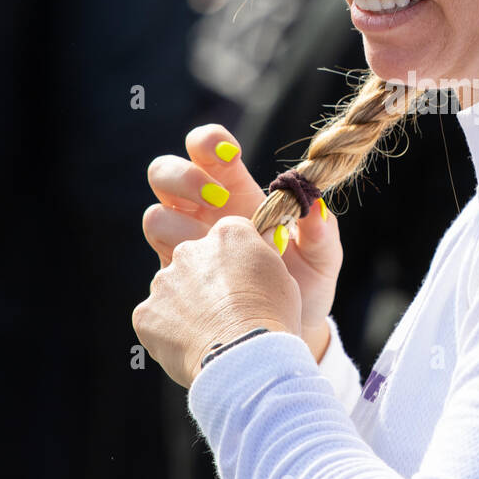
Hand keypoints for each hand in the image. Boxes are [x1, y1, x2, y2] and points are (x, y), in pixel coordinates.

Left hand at [132, 216, 300, 387]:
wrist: (243, 359)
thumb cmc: (272, 318)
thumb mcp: (284, 279)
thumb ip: (264, 258)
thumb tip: (262, 248)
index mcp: (228, 235)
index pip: (228, 237)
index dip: (236, 260)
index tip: (244, 282)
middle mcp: (190, 249)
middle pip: (194, 260)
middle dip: (205, 281)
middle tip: (224, 311)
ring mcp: (164, 281)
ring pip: (172, 290)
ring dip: (185, 306)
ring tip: (209, 334)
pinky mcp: (146, 313)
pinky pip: (156, 320)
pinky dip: (169, 333)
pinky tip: (191, 348)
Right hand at [142, 124, 342, 358]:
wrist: (283, 335)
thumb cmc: (305, 287)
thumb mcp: (321, 260)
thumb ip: (322, 233)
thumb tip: (316, 207)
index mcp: (236, 191)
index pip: (208, 150)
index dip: (209, 143)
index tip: (231, 154)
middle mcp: (202, 211)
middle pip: (165, 173)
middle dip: (184, 178)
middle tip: (217, 199)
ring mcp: (185, 244)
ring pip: (156, 215)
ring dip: (178, 224)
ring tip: (211, 244)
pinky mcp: (176, 278)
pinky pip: (161, 265)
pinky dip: (177, 268)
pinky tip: (208, 283)